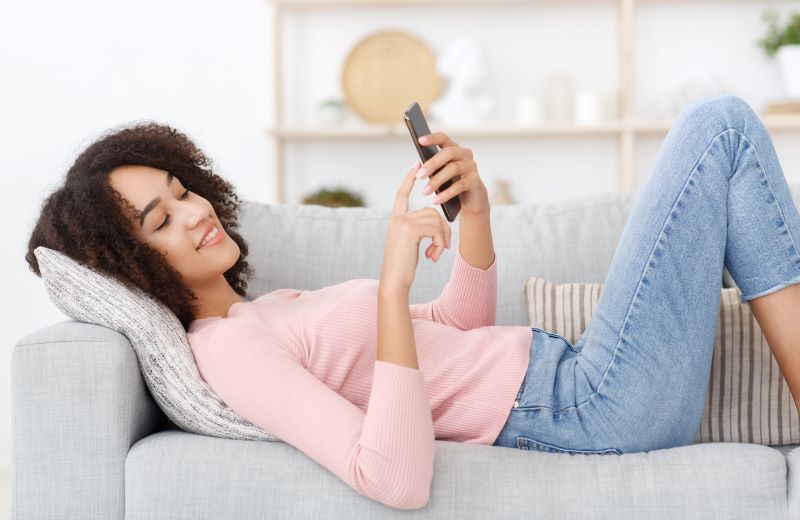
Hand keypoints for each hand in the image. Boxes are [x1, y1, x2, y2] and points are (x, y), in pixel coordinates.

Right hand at [380, 161, 451, 291]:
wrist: (394, 282)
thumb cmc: (403, 267)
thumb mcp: (410, 245)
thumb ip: (419, 230)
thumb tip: (436, 222)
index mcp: (395, 220)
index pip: (402, 194)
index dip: (409, 179)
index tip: (415, 164)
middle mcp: (397, 219)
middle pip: (431, 211)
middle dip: (442, 229)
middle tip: (442, 249)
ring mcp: (402, 223)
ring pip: (436, 220)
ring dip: (442, 238)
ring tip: (437, 254)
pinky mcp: (410, 230)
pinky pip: (435, 229)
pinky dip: (440, 243)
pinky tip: (433, 256)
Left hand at [415, 132, 489, 217]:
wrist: (471, 199)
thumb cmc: (453, 183)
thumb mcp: (441, 172)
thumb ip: (433, 167)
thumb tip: (418, 167)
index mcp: (454, 149)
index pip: (443, 138)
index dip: (432, 138)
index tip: (420, 140)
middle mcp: (464, 154)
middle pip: (448, 153)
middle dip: (432, 164)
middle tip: (419, 175)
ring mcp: (471, 167)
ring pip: (453, 169)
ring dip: (437, 181)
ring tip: (425, 191)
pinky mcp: (475, 181)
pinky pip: (459, 185)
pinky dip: (446, 194)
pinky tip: (436, 200)